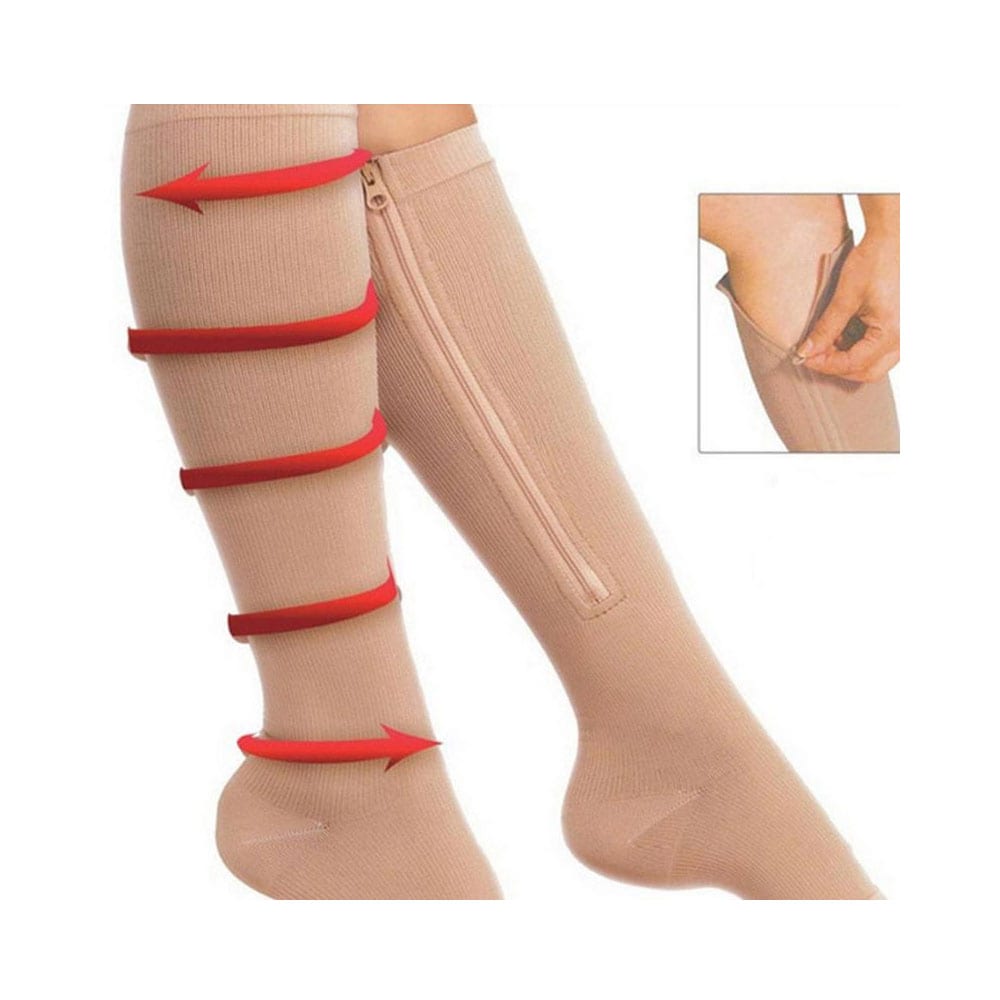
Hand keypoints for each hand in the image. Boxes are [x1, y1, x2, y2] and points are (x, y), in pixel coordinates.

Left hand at [795, 228, 898, 382]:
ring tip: (825, 340)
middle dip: (837, 367)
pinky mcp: (899, 327)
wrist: (892, 239)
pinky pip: (877, 350)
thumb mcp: (845, 297)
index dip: (825, 364)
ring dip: (847, 358)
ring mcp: (904, 334)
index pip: (854, 364)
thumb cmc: (874, 261)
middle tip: (813, 353)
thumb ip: (826, 329)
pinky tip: (840, 333)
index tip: (803, 357)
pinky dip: (856, 347)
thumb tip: (806, 351)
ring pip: (873, 364)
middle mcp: (903, 338)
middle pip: (866, 372)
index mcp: (892, 332)